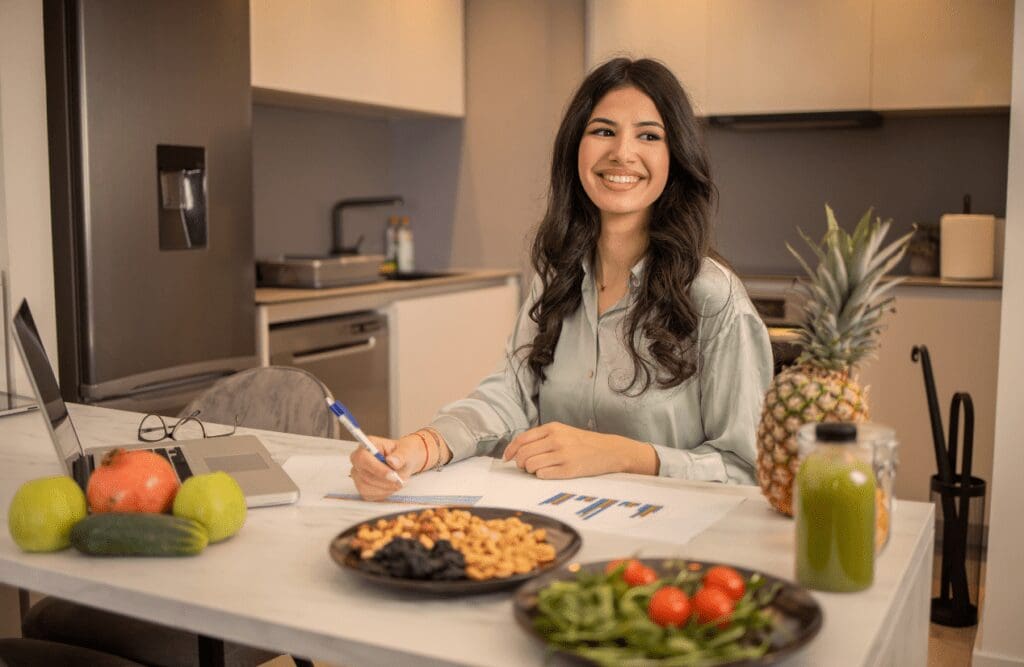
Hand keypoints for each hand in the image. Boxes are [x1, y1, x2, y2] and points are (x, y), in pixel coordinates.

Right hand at [349, 434, 426, 500]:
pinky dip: (383, 493)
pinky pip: (369, 495)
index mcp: (367, 445)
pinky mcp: (361, 486)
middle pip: (364, 475)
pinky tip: (390, 486)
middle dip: (384, 481)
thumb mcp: (407, 451)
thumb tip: (392, 460)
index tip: (392, 475)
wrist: (404, 463)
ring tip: (397, 482)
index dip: (376, 468)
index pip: (363, 458)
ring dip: (385, 488)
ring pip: (365, 487)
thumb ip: (400, 456)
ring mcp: (358, 474)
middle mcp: (359, 459)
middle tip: (400, 481)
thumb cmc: (403, 454)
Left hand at [502, 422, 656, 478]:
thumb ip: (542, 437)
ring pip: (531, 465)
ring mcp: (563, 455)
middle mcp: (557, 439)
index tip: (507, 458)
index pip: (522, 439)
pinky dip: (541, 475)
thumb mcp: (563, 432)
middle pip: (524, 454)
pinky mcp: (570, 469)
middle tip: (525, 467)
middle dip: (520, 463)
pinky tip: (548, 473)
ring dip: (530, 470)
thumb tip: (518, 449)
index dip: (511, 450)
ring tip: (538, 470)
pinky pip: (544, 475)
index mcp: (553, 428)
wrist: (609, 450)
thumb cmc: (583, 443)